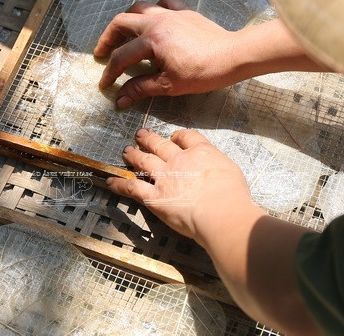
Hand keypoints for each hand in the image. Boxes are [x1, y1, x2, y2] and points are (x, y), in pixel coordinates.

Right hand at [93, 0, 243, 107]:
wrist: (232, 56)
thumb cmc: (203, 73)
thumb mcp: (169, 85)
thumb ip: (141, 89)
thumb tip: (120, 100)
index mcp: (151, 40)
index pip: (122, 57)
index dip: (110, 73)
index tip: (106, 85)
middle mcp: (157, 21)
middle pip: (121, 22)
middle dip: (108, 38)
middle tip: (102, 52)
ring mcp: (171, 13)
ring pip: (140, 7)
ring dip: (127, 20)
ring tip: (123, 34)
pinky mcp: (185, 11)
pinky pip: (164, 2)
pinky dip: (154, 8)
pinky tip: (154, 19)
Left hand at [107, 128, 261, 241]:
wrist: (219, 210)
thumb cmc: (232, 194)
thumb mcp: (231, 171)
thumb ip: (219, 168)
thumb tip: (217, 173)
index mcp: (200, 152)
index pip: (188, 137)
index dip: (180, 135)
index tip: (175, 135)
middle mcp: (179, 160)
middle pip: (160, 145)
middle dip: (149, 139)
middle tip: (140, 134)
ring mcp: (164, 178)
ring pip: (144, 161)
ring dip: (134, 155)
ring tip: (126, 151)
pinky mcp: (154, 197)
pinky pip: (133, 188)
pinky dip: (120, 185)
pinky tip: (111, 181)